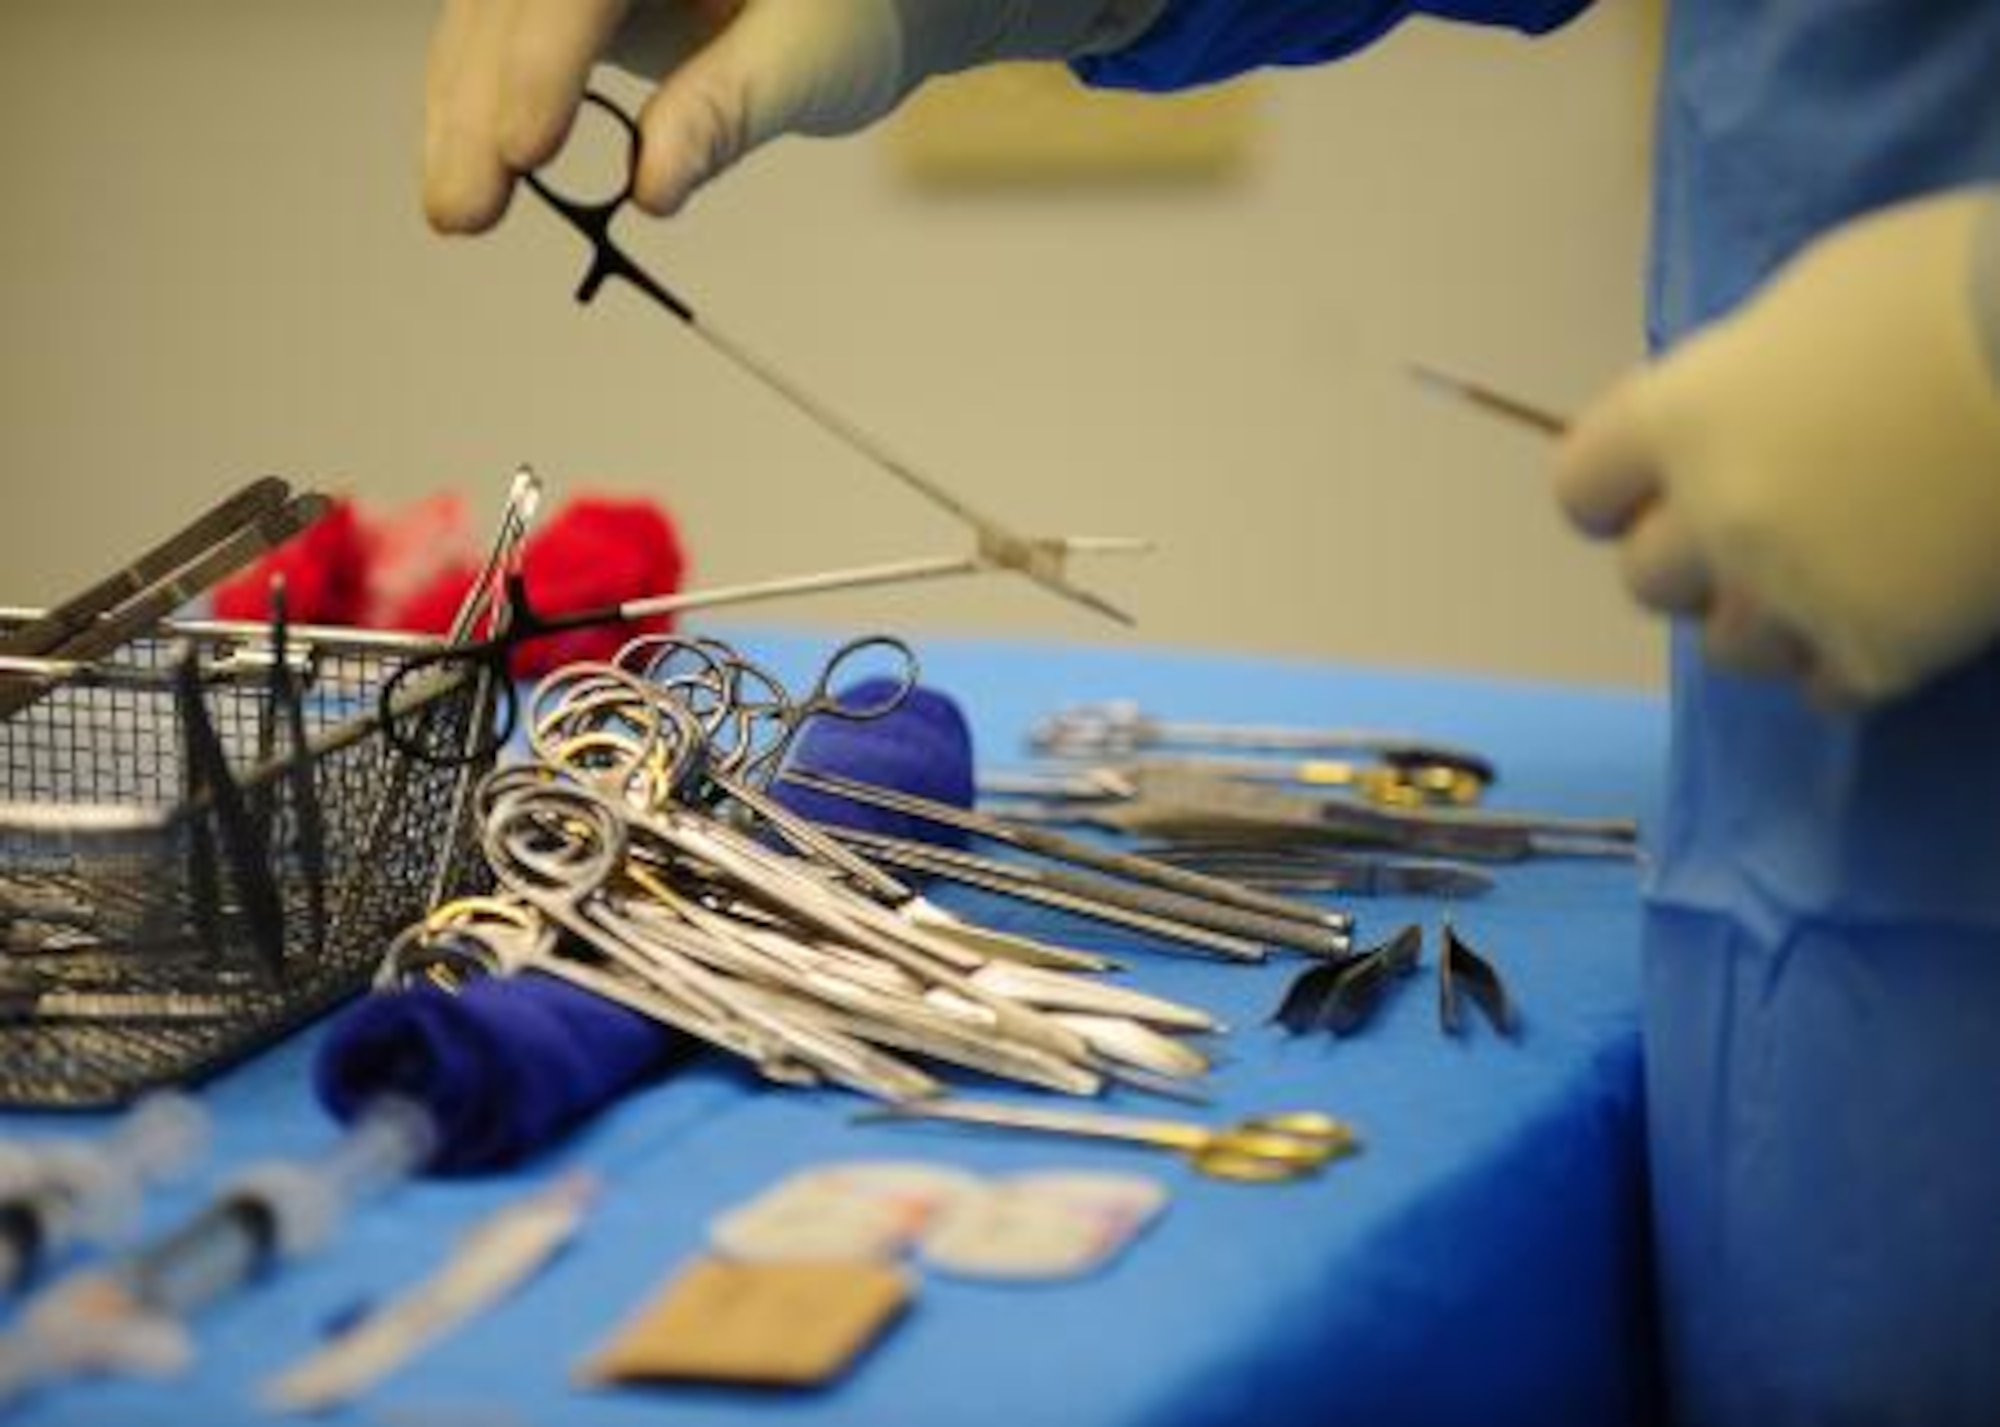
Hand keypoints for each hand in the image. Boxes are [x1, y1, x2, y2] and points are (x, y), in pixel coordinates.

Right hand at [424, 0, 1162, 232]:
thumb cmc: (857, 14)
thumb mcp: (807, 62)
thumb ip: (723, 114)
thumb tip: (652, 191)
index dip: (542, 64)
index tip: (527, 151)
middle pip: (514, 3)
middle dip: (479, 104)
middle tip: (465, 211)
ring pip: (488, 18)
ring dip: (462, 114)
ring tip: (458, 209)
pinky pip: (503, 35)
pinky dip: (481, 102)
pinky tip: (469, 170)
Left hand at [1555, 191, 1999, 706]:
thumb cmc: (1958, 284)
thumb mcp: (1817, 293)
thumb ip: (1743, 372)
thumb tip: (1727, 409)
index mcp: (1683, 418)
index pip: (1581, 488)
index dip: (1618, 490)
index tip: (1658, 484)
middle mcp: (1717, 516)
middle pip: (1648, 578)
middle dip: (1692, 558)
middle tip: (1764, 525)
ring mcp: (1795, 592)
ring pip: (1729, 647)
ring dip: (1765, 617)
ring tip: (1830, 574)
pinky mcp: (1881, 651)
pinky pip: (1824, 687)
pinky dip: (1847, 659)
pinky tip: (1890, 613)